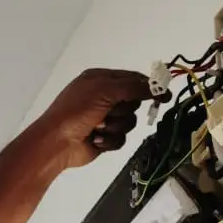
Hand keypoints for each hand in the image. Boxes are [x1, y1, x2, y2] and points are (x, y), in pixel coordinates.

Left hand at [30, 68, 151, 170]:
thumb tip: (156, 86)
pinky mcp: (105, 137)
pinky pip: (121, 138)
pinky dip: (110, 139)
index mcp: (100, 80)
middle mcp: (103, 97)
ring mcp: (104, 118)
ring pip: (129, 122)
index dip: (148, 87)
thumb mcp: (104, 91)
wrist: (57, 143)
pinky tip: (95, 139)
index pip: (132, 79)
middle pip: (133, 102)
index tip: (164, 94)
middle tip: (109, 112)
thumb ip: (132, 87)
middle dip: (123, 110)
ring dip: (115, 126)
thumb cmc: (76, 111)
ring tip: (97, 127)